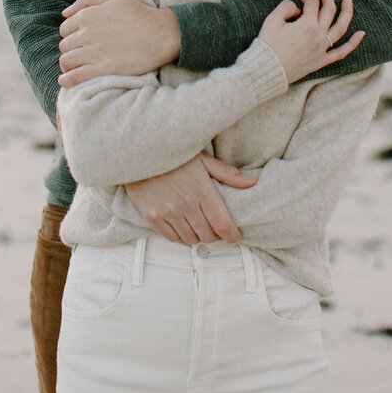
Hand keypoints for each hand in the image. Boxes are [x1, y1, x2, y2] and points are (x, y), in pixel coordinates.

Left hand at [58, 0, 180, 85]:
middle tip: (81, 53)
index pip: (65, 29)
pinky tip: (65, 80)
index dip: (71, 34)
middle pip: (65, 45)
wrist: (161, 33)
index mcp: (87, 15)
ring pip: (67, 61)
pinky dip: (66, 80)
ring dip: (68, 64)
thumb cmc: (138, 13)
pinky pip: (75, 76)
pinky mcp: (103, 69)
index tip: (80, 40)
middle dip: (71, 49)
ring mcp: (94, 52)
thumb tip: (65, 12)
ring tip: (74, 67)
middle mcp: (87, 33)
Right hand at [124, 153, 255, 243]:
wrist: (140, 153)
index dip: (233, 235)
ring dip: (197, 235)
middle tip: (214, 226)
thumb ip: (227, 174)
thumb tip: (251, 183)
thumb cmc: (175, 156)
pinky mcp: (152, 217)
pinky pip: (173, 238)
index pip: (223, 225)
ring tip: (197, 223)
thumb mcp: (203, 159)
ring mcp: (168, 212)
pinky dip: (180, 235)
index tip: (235, 235)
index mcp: (202, 190)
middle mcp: (186, 204)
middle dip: (215, 234)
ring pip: (191, 239)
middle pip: (208, 236)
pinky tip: (182, 223)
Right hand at [259, 0, 363, 83]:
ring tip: (349, 0)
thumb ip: (286, 7)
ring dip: (347, 12)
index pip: (312, 3)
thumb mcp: (272, 20)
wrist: (267, 70)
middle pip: (329, 11)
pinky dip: (353, 43)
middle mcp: (318, 36)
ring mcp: (322, 49)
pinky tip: (361, 34)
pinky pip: (341, 52)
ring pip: (340, 28)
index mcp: (307, 25)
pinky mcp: (321, 61)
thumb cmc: (268, 45)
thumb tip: (297, 7)